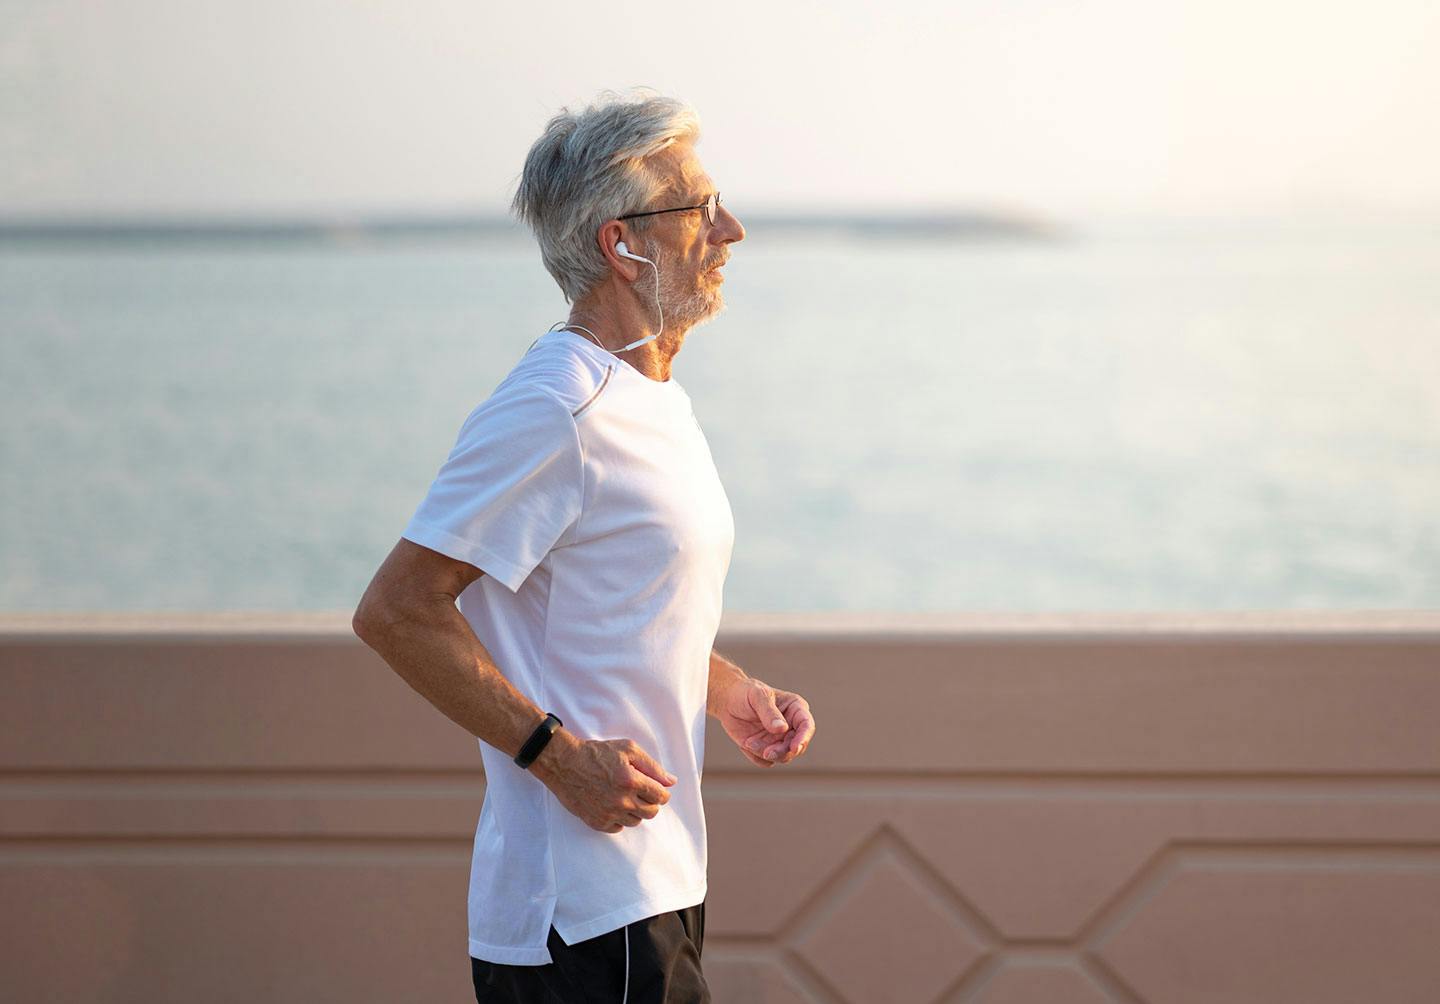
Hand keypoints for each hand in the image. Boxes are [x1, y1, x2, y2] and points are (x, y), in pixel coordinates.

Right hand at [530, 732, 674, 832]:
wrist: (565, 764)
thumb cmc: (597, 753)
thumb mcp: (628, 749)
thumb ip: (652, 766)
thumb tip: (671, 781)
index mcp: (631, 781)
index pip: (661, 797)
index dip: (661, 791)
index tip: (655, 787)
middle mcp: (622, 801)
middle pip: (651, 812)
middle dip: (650, 801)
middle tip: (640, 790)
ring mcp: (609, 814)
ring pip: (637, 821)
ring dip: (636, 810)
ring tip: (625, 795)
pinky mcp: (597, 822)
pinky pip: (620, 827)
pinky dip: (620, 818)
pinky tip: (613, 804)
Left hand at [714, 677, 815, 768]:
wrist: (727, 701)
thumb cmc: (745, 693)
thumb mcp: (757, 696)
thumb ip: (769, 712)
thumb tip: (782, 729)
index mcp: (796, 709)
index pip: (807, 726)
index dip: (803, 738)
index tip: (794, 748)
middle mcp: (791, 726)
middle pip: (796, 747)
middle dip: (782, 751)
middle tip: (766, 752)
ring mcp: (779, 739)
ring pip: (782, 757)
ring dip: (765, 753)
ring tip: (748, 742)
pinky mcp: (767, 749)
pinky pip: (766, 762)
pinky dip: (755, 756)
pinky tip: (746, 741)